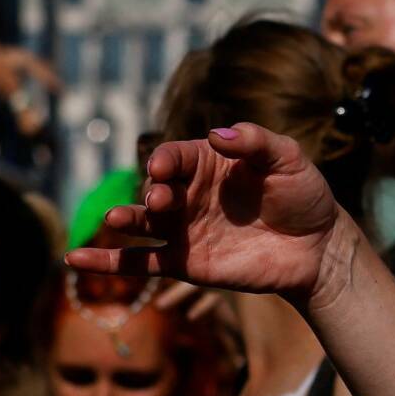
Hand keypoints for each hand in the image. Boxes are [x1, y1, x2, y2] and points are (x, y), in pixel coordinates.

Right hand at [64, 124, 344, 305]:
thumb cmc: (304, 195)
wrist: (319, 246)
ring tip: (117, 218)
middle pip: (156, 188)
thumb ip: (257, 142)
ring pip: (142, 223)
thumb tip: (218, 132)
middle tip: (163, 199)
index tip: (164, 168)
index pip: (174, 156)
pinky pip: (139, 263)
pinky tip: (75, 259)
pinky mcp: (185, 263)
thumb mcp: (289, 160)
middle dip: (153, 192)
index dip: (165, 161)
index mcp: (208, 163)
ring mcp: (184, 229)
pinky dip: (107, 262)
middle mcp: (188, 194)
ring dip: (126, 219)